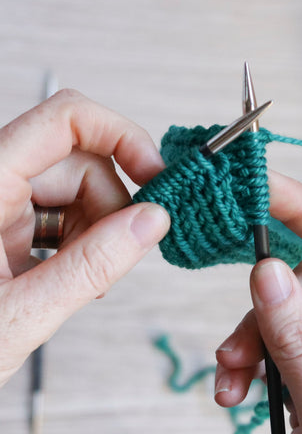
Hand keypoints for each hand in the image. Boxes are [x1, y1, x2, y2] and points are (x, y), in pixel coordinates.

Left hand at [0, 89, 169, 386]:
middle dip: (111, 210)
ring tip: (84, 280)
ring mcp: (3, 202)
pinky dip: (85, 241)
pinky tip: (74, 276)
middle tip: (113, 260)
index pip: (63, 120)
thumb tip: (153, 220)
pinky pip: (68, 212)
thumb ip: (91, 266)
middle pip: (81, 163)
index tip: (155, 176)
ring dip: (98, 231)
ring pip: (80, 189)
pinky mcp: (12, 222)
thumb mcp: (21, 313)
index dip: (120, 136)